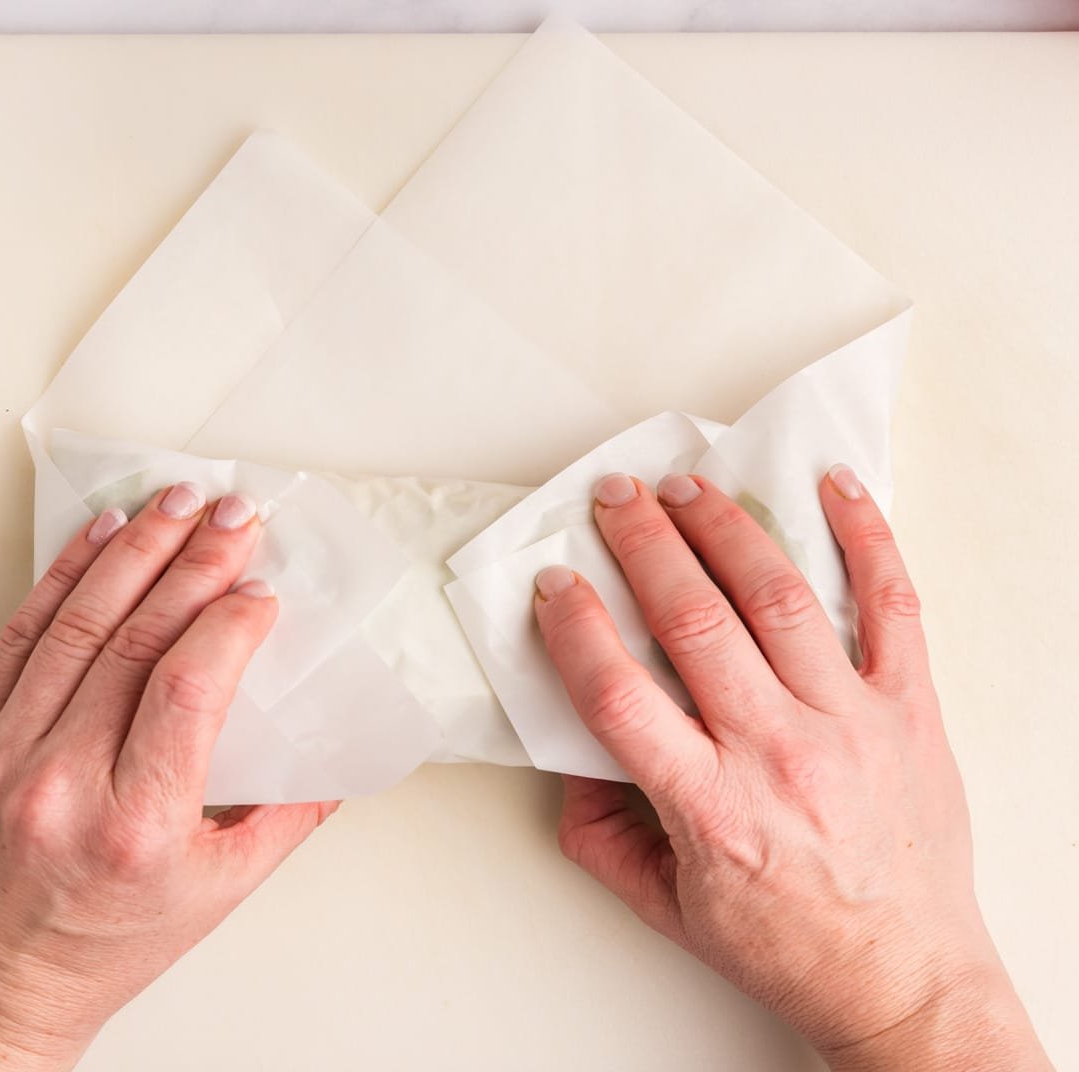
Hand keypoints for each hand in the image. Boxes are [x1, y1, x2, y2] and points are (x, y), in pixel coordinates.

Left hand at [0, 485, 335, 1070]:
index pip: (188, 687)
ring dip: (135, 550)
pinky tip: (101, 536)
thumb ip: (291, 815)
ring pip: (78, 622)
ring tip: (176, 504)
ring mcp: (4, 755)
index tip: (261, 591)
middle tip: (234, 515)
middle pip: (138, 639)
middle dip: (196, 562)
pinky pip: (20, 635)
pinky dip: (64, 575)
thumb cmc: (111, 942)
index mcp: (135, 824)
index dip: (229, 622)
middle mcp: (61, 784)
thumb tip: (339, 750)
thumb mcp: (223, 888)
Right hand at [534, 468, 1051, 1070]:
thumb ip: (601, 831)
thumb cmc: (789, 945)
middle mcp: (779, 755)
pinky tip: (834, 487)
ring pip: (779, 598)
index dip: (576, 627)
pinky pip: (892, 606)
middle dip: (644, 544)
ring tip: (689, 487)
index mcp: (712, 808)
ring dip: (725, 528)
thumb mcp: (666, 904)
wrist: (905, 979)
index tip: (556, 583)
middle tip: (616, 498)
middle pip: (694, 621)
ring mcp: (851, 724)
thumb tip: (571, 752)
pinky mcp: (910, 709)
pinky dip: (866, 538)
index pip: (620, 693)